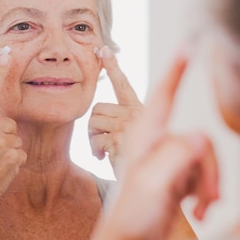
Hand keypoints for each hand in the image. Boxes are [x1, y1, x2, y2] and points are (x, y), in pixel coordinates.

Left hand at [86, 52, 218, 239]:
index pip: (163, 95)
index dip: (176, 69)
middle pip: (200, 137)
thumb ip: (172, 158)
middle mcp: (159, 143)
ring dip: (208, 186)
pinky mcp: (180, 177)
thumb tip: (199, 133)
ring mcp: (171, 160)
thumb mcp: (150, 185)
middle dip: (208, 169)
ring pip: (207, 157)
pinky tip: (197, 210)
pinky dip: (208, 193)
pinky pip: (206, 174)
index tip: (189, 44)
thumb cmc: (131, 217)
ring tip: (196, 209)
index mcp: (146, 137)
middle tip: (203, 201)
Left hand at [88, 46, 143, 174]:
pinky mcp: (122, 141)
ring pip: (93, 121)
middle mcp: (137, 115)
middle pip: (97, 107)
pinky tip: (105, 159)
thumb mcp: (129, 140)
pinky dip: (95, 151)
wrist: (148, 190)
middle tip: (101, 142)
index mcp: (139, 111)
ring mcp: (130, 127)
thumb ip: (117, 124)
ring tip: (104, 152)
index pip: (123, 84)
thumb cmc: (138, 167)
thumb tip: (95, 116)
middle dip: (93, 125)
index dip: (113, 66)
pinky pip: (95, 139)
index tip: (103, 49)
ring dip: (92, 139)